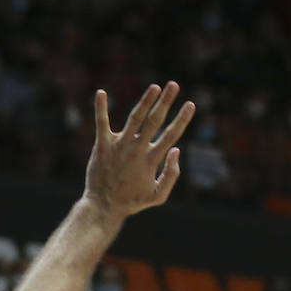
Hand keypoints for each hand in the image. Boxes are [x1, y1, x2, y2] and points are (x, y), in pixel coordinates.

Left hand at [84, 82, 194, 219]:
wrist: (103, 206)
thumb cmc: (132, 201)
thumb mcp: (158, 196)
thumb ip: (171, 175)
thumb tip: (177, 150)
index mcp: (151, 160)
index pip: (171, 135)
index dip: (182, 119)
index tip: (190, 104)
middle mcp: (136, 150)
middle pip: (155, 121)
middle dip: (165, 102)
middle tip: (174, 84)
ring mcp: (119, 146)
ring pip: (135, 119)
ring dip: (145, 101)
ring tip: (154, 86)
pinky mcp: (103, 145)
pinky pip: (101, 123)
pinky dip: (101, 108)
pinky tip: (100, 92)